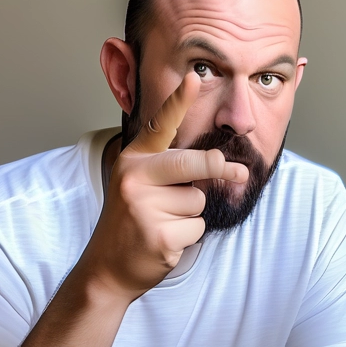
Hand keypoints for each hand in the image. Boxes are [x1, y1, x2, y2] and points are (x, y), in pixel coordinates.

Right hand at [78, 72, 248, 300]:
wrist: (106, 268)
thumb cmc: (130, 223)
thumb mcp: (139, 186)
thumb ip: (169, 170)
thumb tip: (218, 164)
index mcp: (132, 160)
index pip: (160, 126)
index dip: (178, 101)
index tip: (194, 78)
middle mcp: (134, 177)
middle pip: (194, 163)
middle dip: (220, 168)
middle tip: (239, 173)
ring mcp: (144, 207)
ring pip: (199, 201)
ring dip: (192, 215)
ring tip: (165, 223)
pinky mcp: (159, 235)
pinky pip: (196, 228)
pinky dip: (189, 237)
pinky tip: (165, 241)